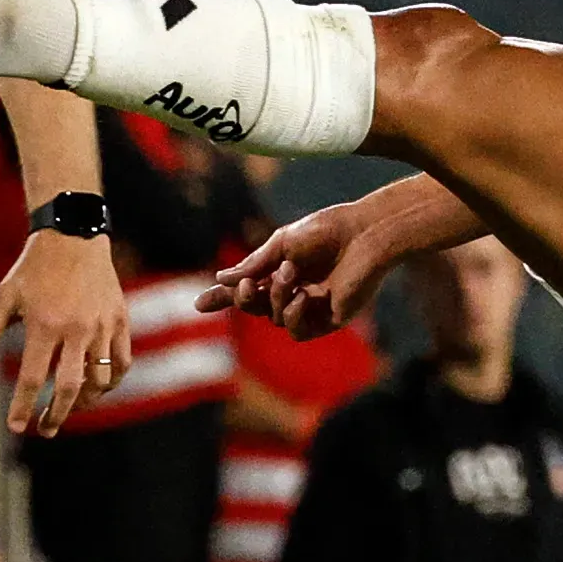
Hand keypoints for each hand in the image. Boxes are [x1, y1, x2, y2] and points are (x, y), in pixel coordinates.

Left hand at [0, 229, 128, 434]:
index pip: (33, 378)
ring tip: (70, 409)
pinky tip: (97, 388)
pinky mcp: (120, 320)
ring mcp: (102, 326)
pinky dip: (111, 381)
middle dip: (56, 415)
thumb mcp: (5, 297)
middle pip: (69, 387)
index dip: (23, 407)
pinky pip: (122, 362)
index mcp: (44, 325)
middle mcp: (76, 329)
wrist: (73, 235)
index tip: (16, 427)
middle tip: (45, 430)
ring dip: (85, 402)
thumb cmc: (34, 268)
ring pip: (100, 380)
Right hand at [204, 202, 401, 340]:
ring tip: (292, 274)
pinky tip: (304, 296)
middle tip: (247, 286)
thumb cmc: (326, 230)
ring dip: (277, 298)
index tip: (199, 304)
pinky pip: (299, 331)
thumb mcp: (282, 243)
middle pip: (256, 308)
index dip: (223, 297)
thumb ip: (254, 264)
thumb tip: (221, 278)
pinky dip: (295, 315)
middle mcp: (294, 291)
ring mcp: (312, 307)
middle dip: (245, 300)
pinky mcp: (330, 320)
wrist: (363, 233)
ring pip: (276, 320)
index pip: (246, 289)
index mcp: (281, 270)